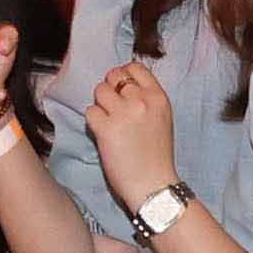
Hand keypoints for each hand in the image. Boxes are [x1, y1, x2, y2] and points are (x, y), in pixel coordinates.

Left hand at [85, 62, 174, 199]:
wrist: (153, 185)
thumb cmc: (157, 157)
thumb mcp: (162, 119)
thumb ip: (146, 100)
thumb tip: (123, 87)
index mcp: (158, 97)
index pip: (135, 67)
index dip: (123, 74)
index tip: (120, 87)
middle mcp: (141, 100)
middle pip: (114, 77)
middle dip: (109, 90)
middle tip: (111, 108)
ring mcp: (123, 113)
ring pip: (100, 91)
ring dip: (100, 105)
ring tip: (108, 122)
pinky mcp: (106, 128)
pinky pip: (90, 112)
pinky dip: (93, 122)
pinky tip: (103, 135)